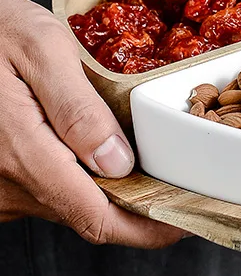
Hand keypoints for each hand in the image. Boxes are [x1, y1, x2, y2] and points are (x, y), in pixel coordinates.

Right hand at [0, 0, 183, 246]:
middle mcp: (6, 185)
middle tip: (182, 187)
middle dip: (138, 206)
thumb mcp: (40, 48)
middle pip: (88, 215)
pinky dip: (81, 179)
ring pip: (67, 204)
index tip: (187, 219)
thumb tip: (118, 163)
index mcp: (23, 155)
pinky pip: (45, 189)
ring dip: (110, 191)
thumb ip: (77, 108)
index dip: (148, 227)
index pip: (98, 218)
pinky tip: (104, 151)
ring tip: (152, 165)